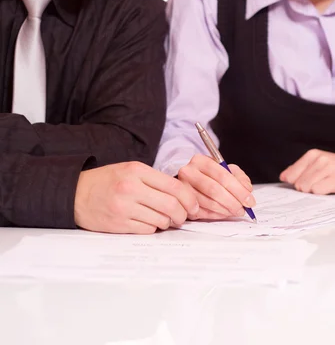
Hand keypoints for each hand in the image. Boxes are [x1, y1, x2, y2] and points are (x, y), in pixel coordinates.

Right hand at [74, 162, 198, 233]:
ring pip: (161, 220)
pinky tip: (147, 222)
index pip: (175, 186)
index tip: (194, 206)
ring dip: (167, 222)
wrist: (74, 194)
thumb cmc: (107, 182)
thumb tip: (185, 197)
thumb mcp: (131, 170)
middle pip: (172, 205)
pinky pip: (147, 230)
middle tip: (182, 217)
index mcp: (137, 171)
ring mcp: (124, 207)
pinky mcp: (118, 224)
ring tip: (162, 218)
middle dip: (183, 214)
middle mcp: (131, 188)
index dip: (190, 199)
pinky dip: (152, 228)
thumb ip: (155, 180)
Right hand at [177, 154, 255, 220]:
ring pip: (208, 202)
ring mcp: (183, 189)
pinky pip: (202, 212)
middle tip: (243, 209)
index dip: (238, 189)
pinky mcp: (182, 203)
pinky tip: (224, 213)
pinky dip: (216, 215)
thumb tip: (247, 190)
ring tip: (235, 211)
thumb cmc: (212, 176)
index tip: (249, 200)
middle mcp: (188, 173)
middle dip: (233, 202)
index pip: (222, 175)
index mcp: (200, 161)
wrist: (192, 181)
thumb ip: (239, 177)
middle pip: (214, 189)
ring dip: (226, 210)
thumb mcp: (227, 170)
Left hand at [280, 149, 334, 194]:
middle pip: (297, 184)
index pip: (289, 175)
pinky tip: (333, 188)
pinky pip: (318, 191)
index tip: (303, 187)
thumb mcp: (320, 165)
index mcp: (312, 154)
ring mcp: (327, 167)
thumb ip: (302, 170)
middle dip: (306, 189)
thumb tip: (284, 177)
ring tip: (328, 186)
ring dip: (316, 192)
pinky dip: (323, 194)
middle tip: (321, 185)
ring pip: (306, 188)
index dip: (295, 185)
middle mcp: (319, 158)